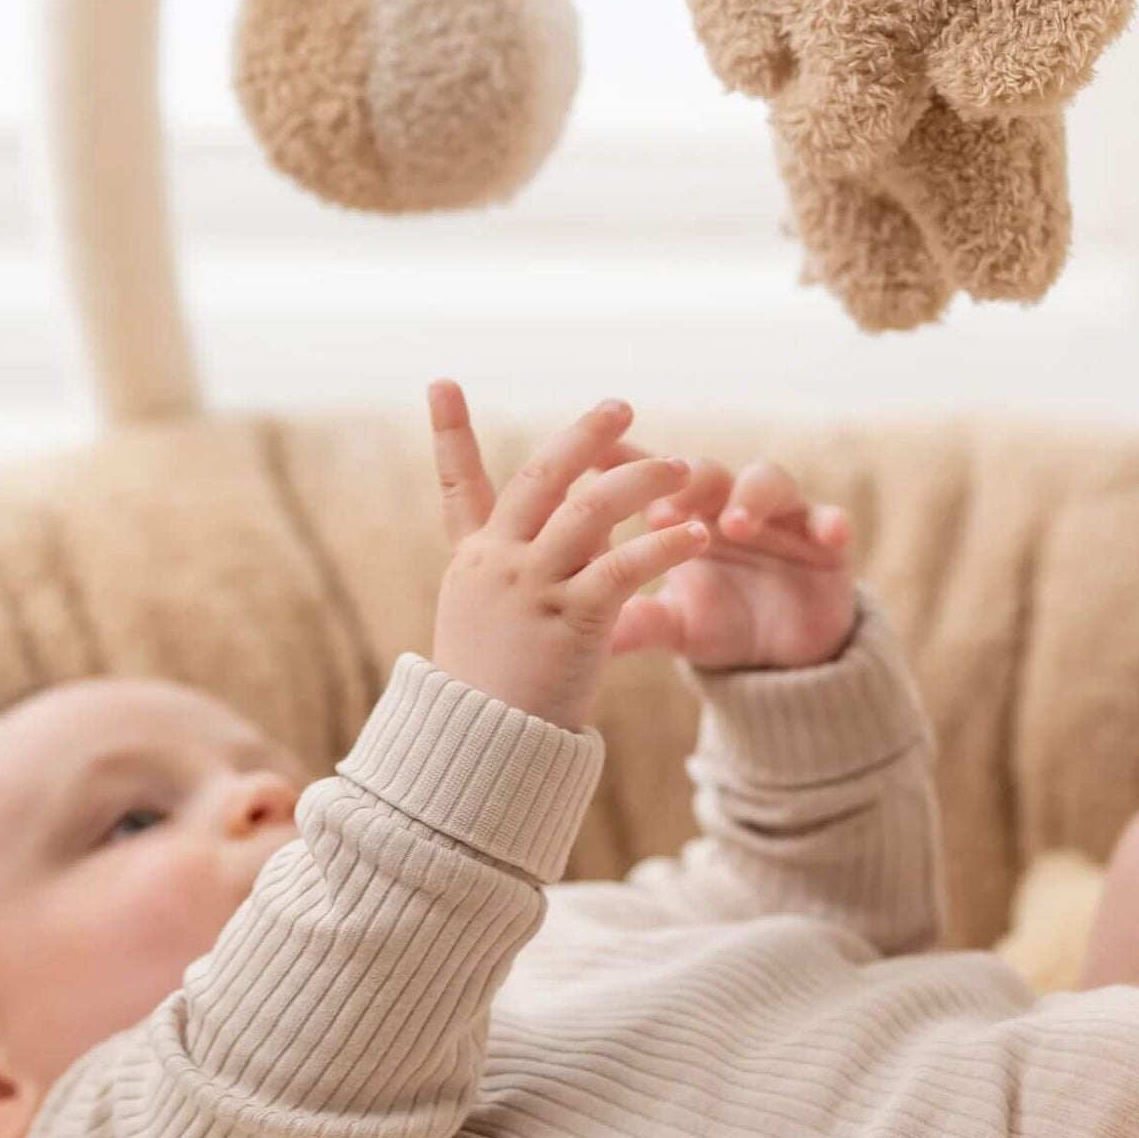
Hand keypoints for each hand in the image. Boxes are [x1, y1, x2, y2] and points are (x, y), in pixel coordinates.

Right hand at [427, 383, 710, 731]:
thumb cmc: (492, 694)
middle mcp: (498, 563)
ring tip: (683, 468)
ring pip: (590, 509)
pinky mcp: (572, 620)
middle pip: (541, 478)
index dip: (449, 432)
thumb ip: (527, 565)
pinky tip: (696, 535)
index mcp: (474, 561)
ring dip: (641, 482)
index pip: (458, 485)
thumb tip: (575, 521)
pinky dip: (663, 546)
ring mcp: (532, 587)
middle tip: (620, 406)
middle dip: (582, 437)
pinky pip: (624, 566)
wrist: (479, 757)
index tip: (442, 380)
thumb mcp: (489, 619)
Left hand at [610, 454, 856, 671]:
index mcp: (687, 515)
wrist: (787, 658)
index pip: (652, 480)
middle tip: (664, 513)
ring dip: (751, 497)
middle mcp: (730, 503)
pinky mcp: (826, 541)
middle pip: (707, 472)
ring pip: (768, 482)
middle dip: (686, 483)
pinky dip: (832, 522)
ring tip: (734, 525)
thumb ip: (641, 623)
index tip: (593, 451)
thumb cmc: (723, 624)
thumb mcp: (678, 626)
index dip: (625, 461)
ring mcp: (780, 517)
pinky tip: (829, 533)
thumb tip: (591, 637)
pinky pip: (832, 520)